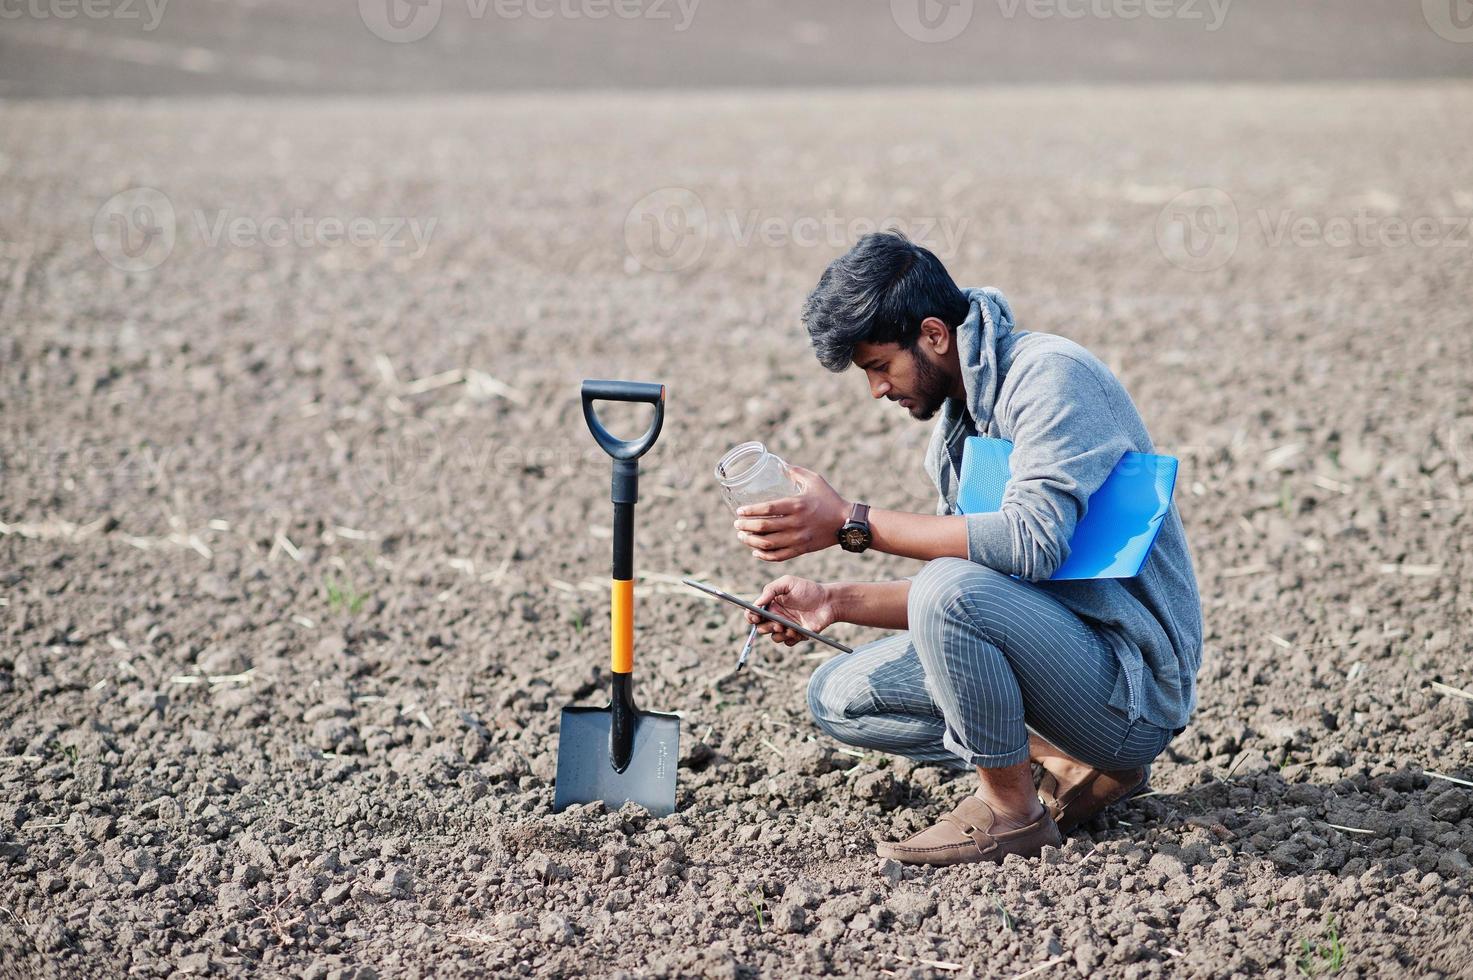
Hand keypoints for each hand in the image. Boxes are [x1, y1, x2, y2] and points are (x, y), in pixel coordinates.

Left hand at [732, 465, 849, 562]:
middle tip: (737, 524)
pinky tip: (755, 552)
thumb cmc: (830, 499)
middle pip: (764, 528)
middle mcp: (796, 523)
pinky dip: (765, 556)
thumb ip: (796, 472)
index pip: (767, 509)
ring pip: (768, 544)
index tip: (739, 511)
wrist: (847, 522)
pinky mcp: (802, 549)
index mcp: (797, 505)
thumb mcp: (814, 480)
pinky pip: (779, 556)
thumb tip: (780, 465)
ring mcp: (799, 538)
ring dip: (751, 541)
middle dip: (746, 527)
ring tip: (742, 536)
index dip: (750, 511)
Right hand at [746, 576, 838, 646]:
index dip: (751, 617)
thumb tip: (756, 603)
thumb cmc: (808, 589)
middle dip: (767, 627)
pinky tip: (799, 630)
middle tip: (778, 623)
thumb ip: (770, 590)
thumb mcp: (787, 582)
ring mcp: (786, 627)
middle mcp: (776, 617)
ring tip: (790, 627)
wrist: (828, 601)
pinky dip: (791, 638)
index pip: (754, 614)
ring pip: (774, 637)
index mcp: (771, 605)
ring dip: (780, 634)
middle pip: (761, 628)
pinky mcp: (797, 635)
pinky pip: (788, 642)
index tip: (756, 617)